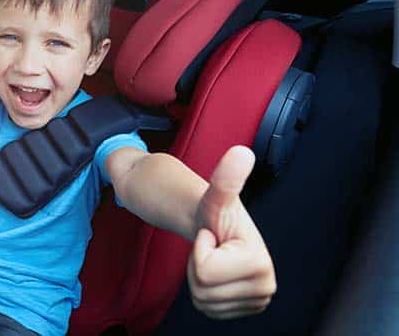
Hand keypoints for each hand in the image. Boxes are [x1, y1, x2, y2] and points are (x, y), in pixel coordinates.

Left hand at [188, 146, 276, 318]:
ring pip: (203, 303)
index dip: (201, 250)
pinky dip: (203, 292)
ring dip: (199, 279)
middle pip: (203, 291)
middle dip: (198, 267)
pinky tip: (216, 273)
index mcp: (261, 264)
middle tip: (212, 248)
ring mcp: (255, 302)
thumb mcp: (216, 195)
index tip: (215, 237)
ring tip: (213, 258)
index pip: (205, 272)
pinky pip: (206, 310)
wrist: (217, 229)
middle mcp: (265, 288)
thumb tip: (241, 152)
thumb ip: (227, 177)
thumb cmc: (216, 214)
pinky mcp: (244, 310)